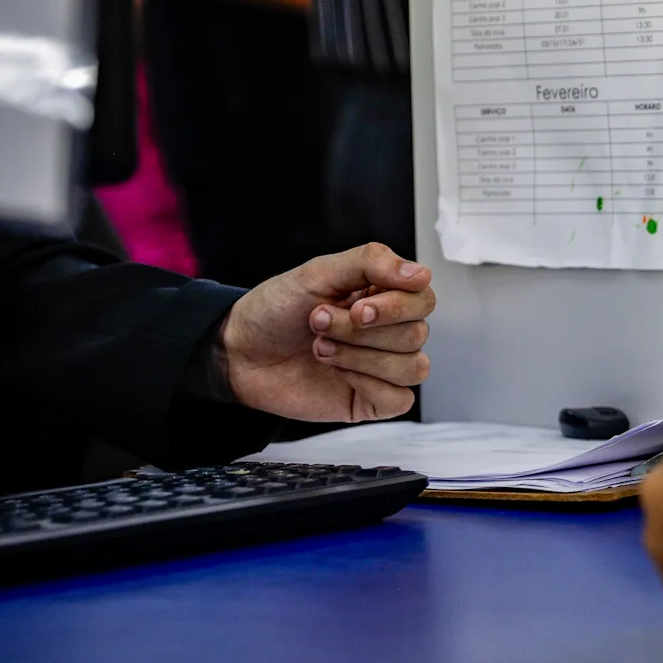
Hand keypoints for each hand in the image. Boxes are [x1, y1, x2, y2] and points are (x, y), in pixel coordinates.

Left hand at [219, 243, 435, 423]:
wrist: (239, 353)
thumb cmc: (274, 311)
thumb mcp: (317, 273)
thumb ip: (370, 262)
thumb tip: (420, 274)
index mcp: (382, 295)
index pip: (423, 299)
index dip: (396, 306)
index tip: (357, 308)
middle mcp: (389, 330)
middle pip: (416, 333)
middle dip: (361, 333)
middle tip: (319, 324)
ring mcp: (383, 366)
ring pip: (413, 366)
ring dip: (361, 358)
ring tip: (321, 349)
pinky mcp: (373, 399)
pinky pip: (400, 398)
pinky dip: (370, 385)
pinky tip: (338, 374)